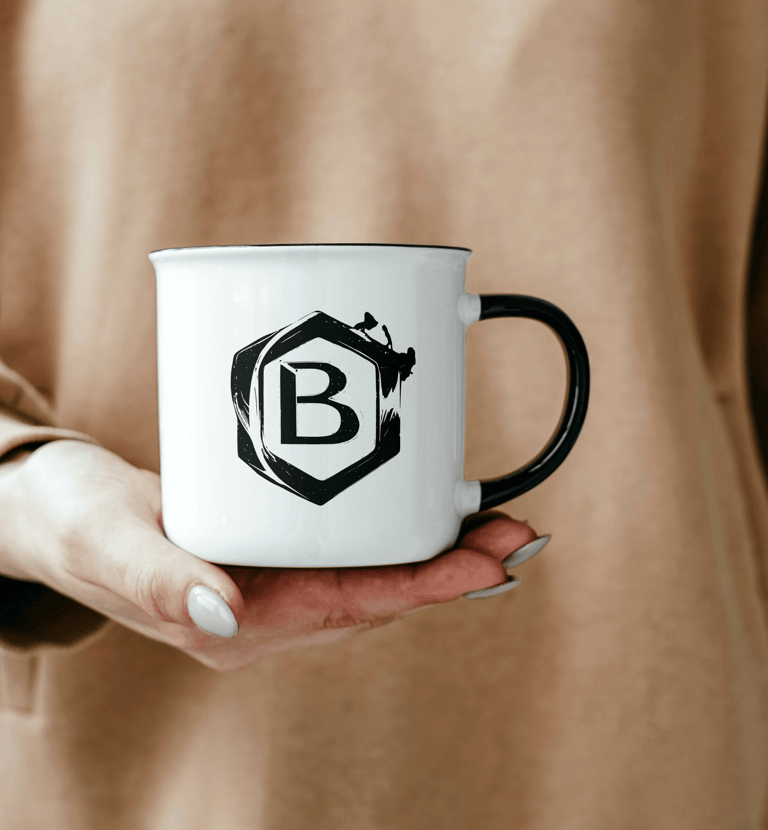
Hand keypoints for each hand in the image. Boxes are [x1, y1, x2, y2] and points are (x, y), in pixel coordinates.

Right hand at [0, 440, 537, 670]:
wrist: (55, 513)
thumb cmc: (74, 524)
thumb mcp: (106, 540)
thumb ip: (155, 579)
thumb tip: (220, 613)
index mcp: (229, 627)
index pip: (346, 606)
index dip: (421, 586)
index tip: (487, 563)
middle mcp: (261, 616)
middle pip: (376, 597)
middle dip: (451, 571)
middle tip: (518, 533)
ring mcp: (267, 590)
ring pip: (370, 578)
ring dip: (435, 555)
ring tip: (496, 525)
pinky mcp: (268, 558)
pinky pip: (346, 555)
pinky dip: (394, 537)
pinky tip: (425, 515)